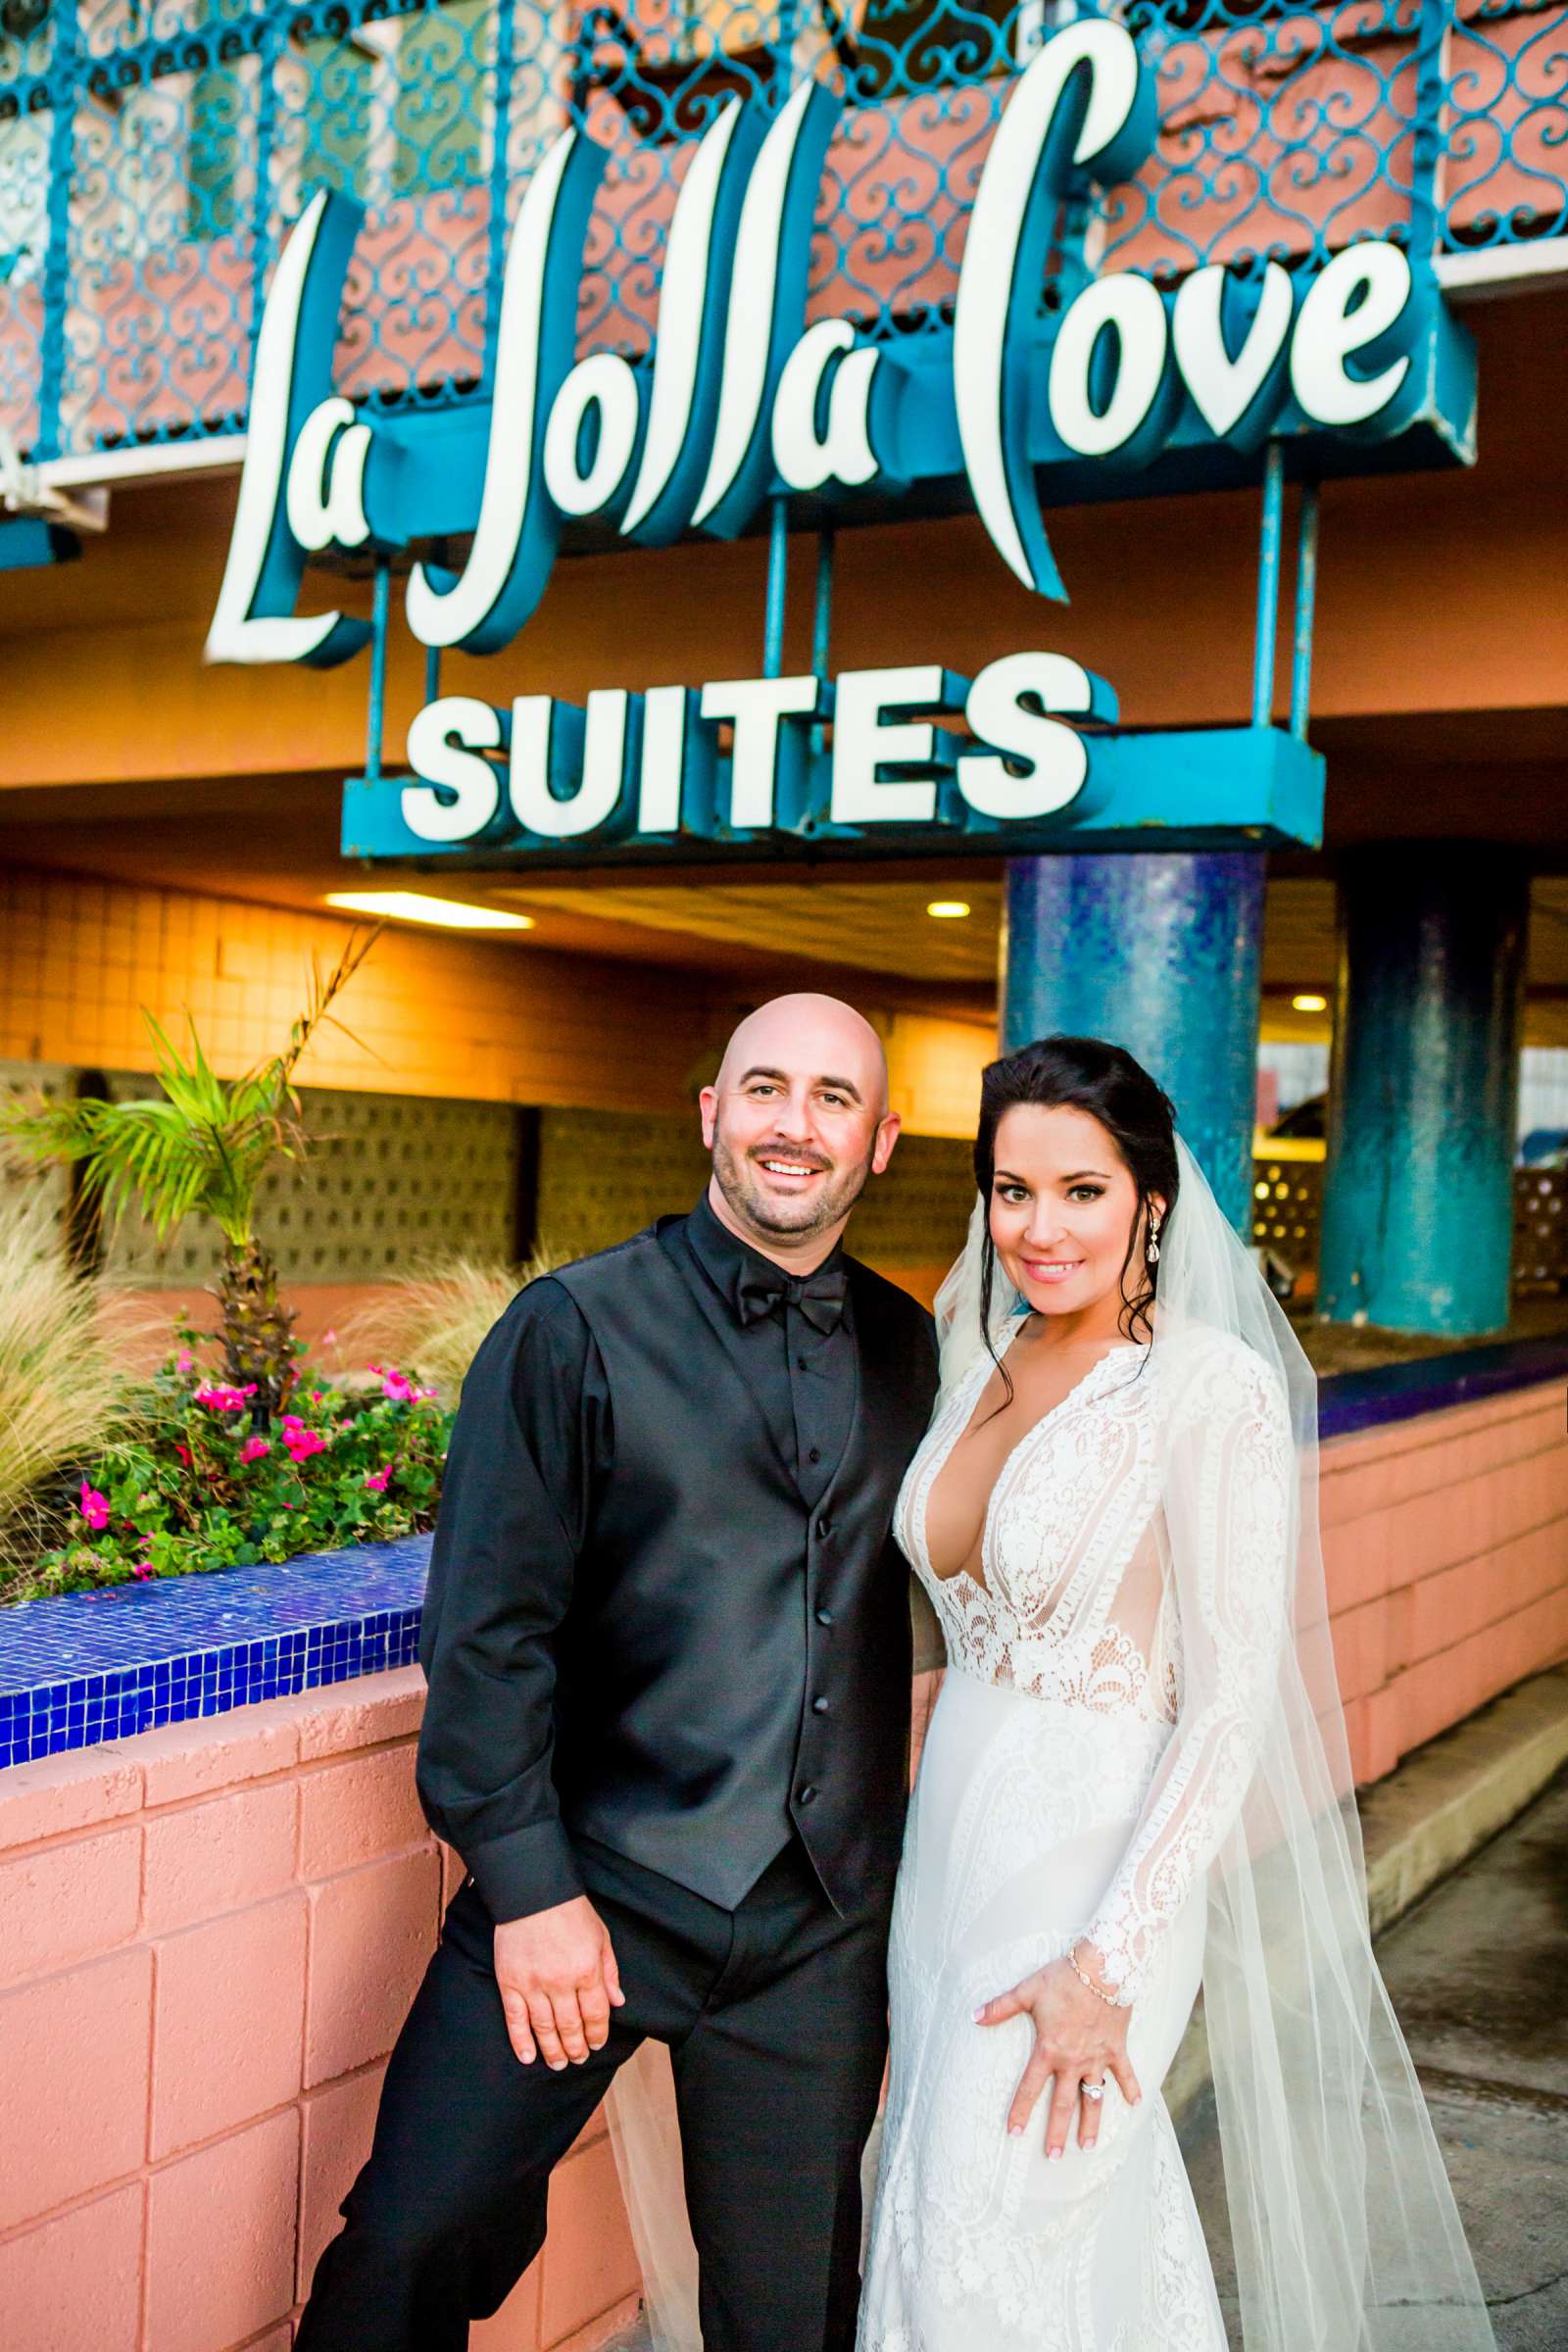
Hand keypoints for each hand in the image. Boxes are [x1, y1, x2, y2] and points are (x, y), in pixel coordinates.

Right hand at [493, 1895, 624, 2069]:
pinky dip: (521, 2042)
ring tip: (559, 2064)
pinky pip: (515, 2019)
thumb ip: (609, 1971)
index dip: (597, 2034)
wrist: (533, 1892)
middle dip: (577, 2048)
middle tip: (578, 2059)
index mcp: (587, 1969)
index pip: (595, 2014)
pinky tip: (528, 2057)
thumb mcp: (601, 1937)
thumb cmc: (570, 1912)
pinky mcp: (510, 1982)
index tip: (597, 2044)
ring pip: (545, 2029)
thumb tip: (618, 2002)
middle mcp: (561, 1982)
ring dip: (553, 2051)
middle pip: (571, 2027)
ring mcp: (533, 1984)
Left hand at [975, 1949, 1139, 2156]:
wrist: (1102, 1968)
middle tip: (1055, 2156)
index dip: (1021, 2110)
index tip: (1015, 2133)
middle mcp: (1073, 2061)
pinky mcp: (1117, 2049)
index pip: (1031, 2087)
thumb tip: (973, 2017)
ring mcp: (1098, 2058)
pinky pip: (1126, 2074)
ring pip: (1094, 2098)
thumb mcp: (1027, 1990)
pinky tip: (1135, 2104)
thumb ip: (1001, 2007)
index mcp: (1049, 2050)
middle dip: (1058, 2132)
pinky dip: (1132, 2088)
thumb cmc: (1062, 1978)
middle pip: (1064, 2104)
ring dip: (1092, 2124)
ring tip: (1088, 2146)